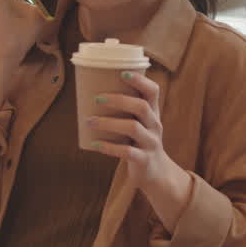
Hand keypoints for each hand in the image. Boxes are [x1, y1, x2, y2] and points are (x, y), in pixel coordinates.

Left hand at [87, 72, 190, 229]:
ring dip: (108, 122)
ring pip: (133, 127)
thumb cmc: (140, 142)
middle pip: (141, 106)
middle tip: (97, 98)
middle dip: (118, 100)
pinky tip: (95, 144)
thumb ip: (125, 110)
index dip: (139, 80)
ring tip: (89, 121)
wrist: (156, 173)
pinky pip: (127, 152)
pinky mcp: (144, 160)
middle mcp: (155, 125)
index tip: (122, 73)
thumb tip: (90, 91)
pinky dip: (109, 147)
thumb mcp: (140, 124)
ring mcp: (151, 143)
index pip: (153, 91)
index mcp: (153, 113)